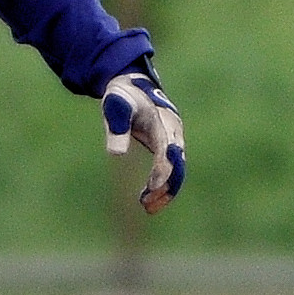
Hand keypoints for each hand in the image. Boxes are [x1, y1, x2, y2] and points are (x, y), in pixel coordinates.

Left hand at [103, 63, 185, 213]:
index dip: (162, 169)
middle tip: (148, 206)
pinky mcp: (169, 146)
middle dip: (166, 186)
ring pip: (177, 169)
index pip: (167, 149)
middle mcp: (173, 131)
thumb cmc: (123, 96)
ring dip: (165, 190)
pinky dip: (163, 185)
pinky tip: (149, 200)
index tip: (151, 187)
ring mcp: (173, 139)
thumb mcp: (115, 107)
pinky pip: (172, 168)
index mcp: (162, 121)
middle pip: (178, 163)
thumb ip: (116, 127)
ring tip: (147, 208)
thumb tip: (116, 154)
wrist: (134, 86)